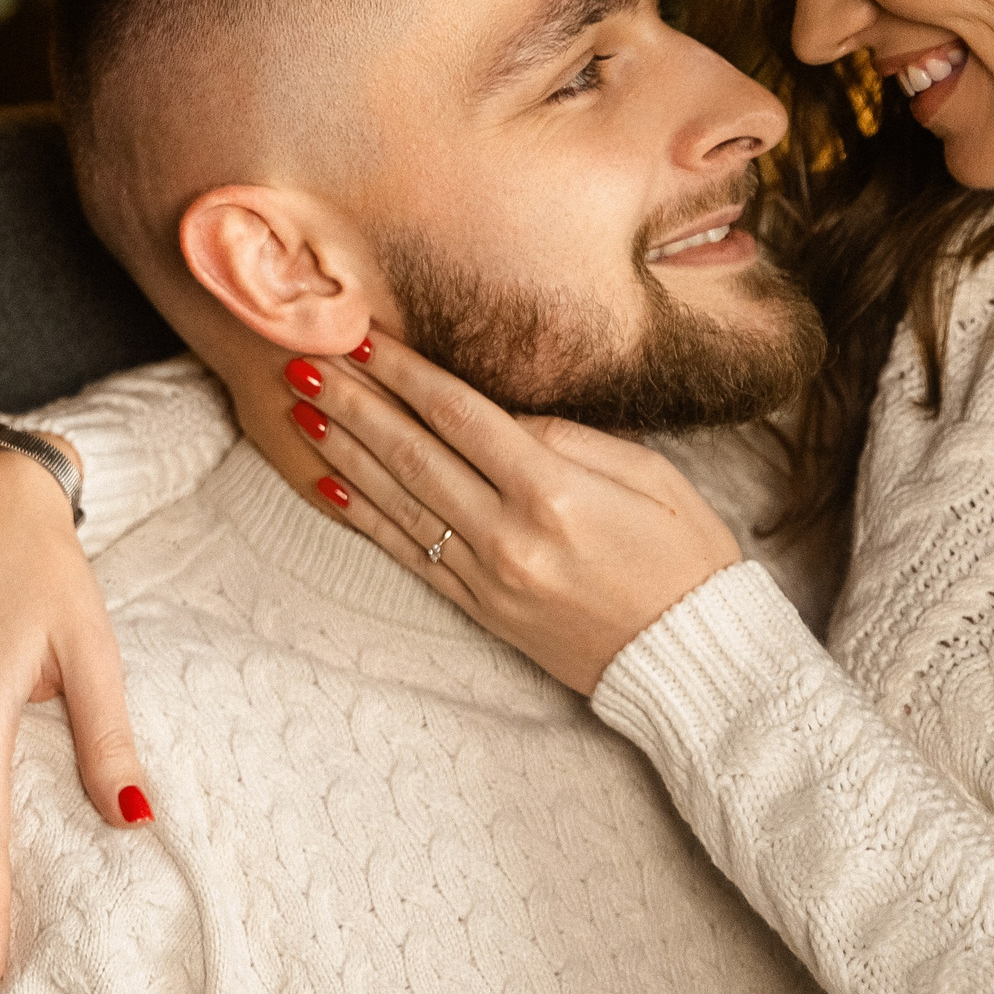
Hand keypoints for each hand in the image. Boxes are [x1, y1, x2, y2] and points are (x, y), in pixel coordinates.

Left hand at [284, 335, 742, 693]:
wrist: (692, 657)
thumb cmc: (685, 555)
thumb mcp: (648, 476)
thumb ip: (568, 439)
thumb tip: (499, 412)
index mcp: (554, 491)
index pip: (459, 414)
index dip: (404, 373)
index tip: (361, 336)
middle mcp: (510, 535)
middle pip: (413, 453)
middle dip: (354, 402)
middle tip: (302, 359)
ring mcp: (488, 577)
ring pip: (399, 501)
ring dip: (344, 451)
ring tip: (301, 408)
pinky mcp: (480, 609)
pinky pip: (409, 554)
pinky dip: (364, 518)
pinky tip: (326, 485)